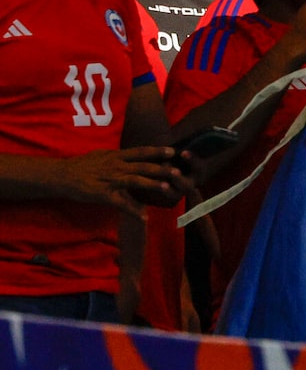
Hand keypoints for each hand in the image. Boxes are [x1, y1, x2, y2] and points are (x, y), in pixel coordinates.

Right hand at [48, 147, 188, 208]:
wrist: (62, 176)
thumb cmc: (82, 165)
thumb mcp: (101, 155)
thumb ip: (119, 155)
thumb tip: (133, 153)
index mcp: (116, 156)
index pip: (141, 152)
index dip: (157, 151)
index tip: (173, 151)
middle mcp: (116, 166)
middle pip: (142, 166)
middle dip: (161, 168)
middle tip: (178, 171)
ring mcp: (110, 180)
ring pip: (135, 181)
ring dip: (152, 184)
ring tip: (166, 188)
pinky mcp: (103, 195)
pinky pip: (121, 203)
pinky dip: (133, 210)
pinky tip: (144, 217)